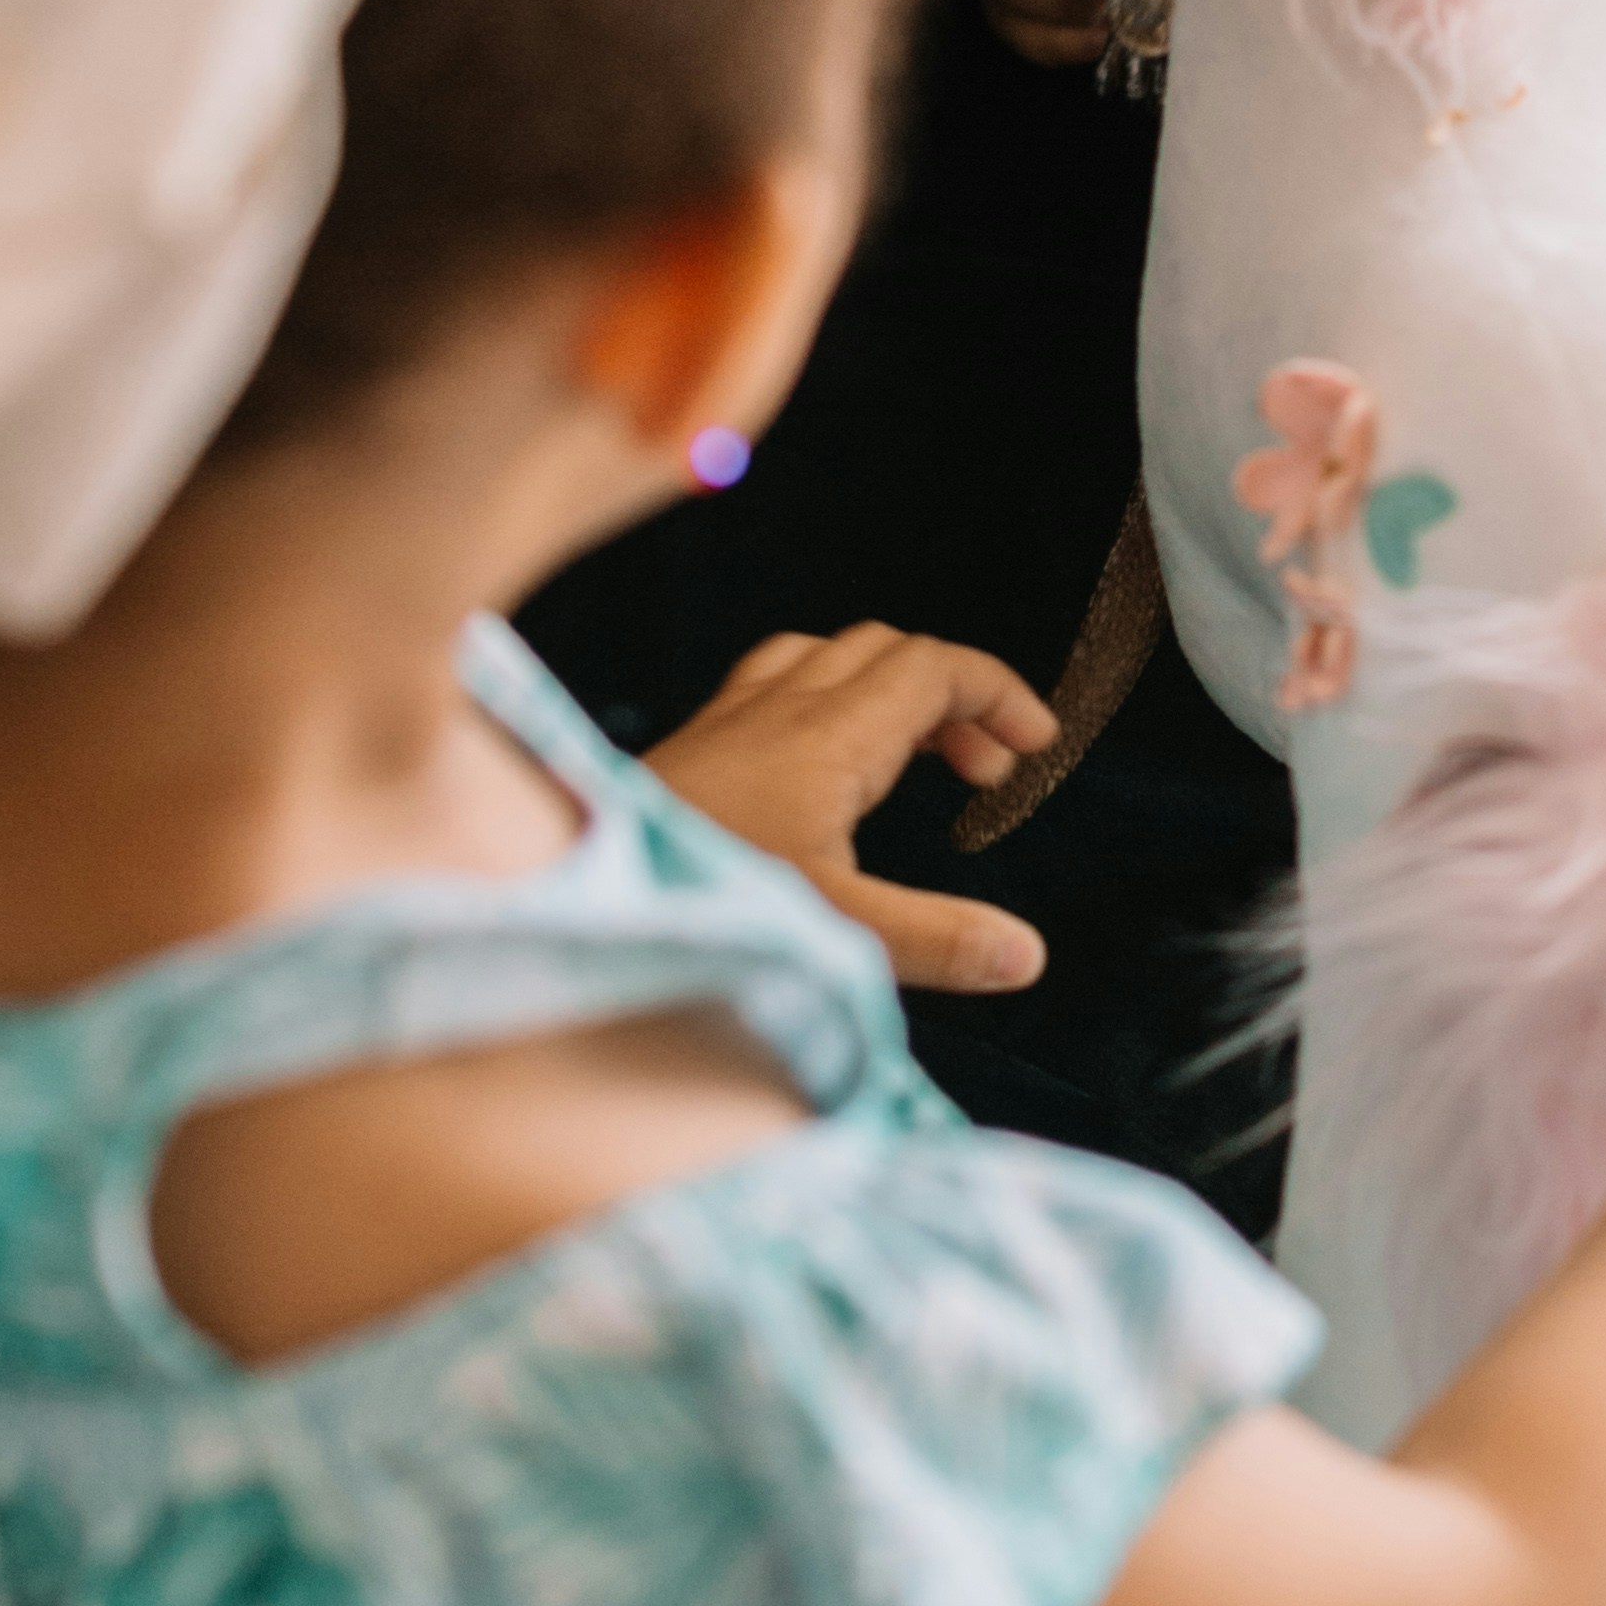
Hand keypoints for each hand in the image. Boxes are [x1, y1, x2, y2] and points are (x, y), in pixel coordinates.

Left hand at [650, 624, 1054, 987]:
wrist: (568, 893)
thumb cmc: (699, 903)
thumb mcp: (834, 929)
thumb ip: (935, 940)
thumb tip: (1026, 953)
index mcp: (829, 736)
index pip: (935, 668)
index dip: (998, 693)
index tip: (1037, 745)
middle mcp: (779, 708)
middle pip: (888, 652)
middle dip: (953, 696)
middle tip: (985, 771)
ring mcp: (729, 719)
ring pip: (828, 660)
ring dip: (887, 691)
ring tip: (916, 760)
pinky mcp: (692, 745)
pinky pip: (775, 684)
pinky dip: (825, 702)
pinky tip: (819, 770)